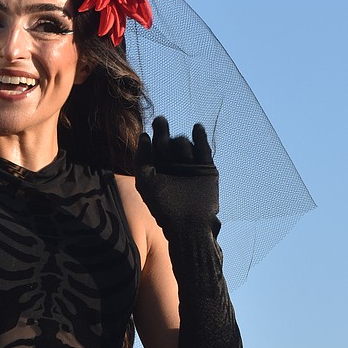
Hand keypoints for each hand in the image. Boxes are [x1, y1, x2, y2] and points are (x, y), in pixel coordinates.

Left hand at [135, 117, 218, 232]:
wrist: (189, 223)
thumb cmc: (163, 206)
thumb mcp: (145, 182)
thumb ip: (141, 159)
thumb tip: (143, 135)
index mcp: (157, 169)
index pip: (155, 145)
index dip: (155, 132)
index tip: (155, 124)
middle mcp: (172, 166)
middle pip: (168, 141)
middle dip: (164, 132)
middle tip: (161, 123)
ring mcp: (189, 166)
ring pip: (184, 143)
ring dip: (181, 145)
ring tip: (182, 159)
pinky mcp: (206, 168)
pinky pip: (204, 147)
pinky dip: (200, 136)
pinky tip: (196, 128)